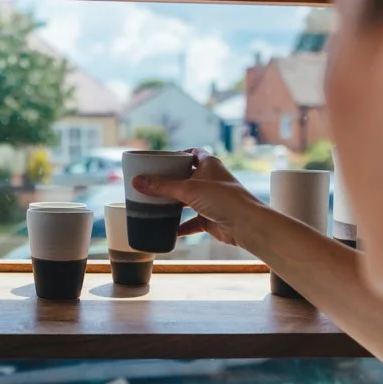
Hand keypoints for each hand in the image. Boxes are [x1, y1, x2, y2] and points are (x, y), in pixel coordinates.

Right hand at [133, 149, 260, 246]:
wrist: (246, 224)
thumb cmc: (223, 199)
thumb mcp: (188, 189)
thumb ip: (162, 186)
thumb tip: (136, 181)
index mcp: (209, 164)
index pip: (192, 153)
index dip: (178, 154)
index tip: (162, 160)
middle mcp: (211, 180)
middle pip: (187, 177)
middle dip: (171, 181)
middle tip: (151, 183)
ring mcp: (211, 200)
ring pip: (188, 200)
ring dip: (174, 203)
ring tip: (155, 204)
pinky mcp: (211, 218)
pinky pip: (192, 221)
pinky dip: (181, 225)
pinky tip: (168, 230)